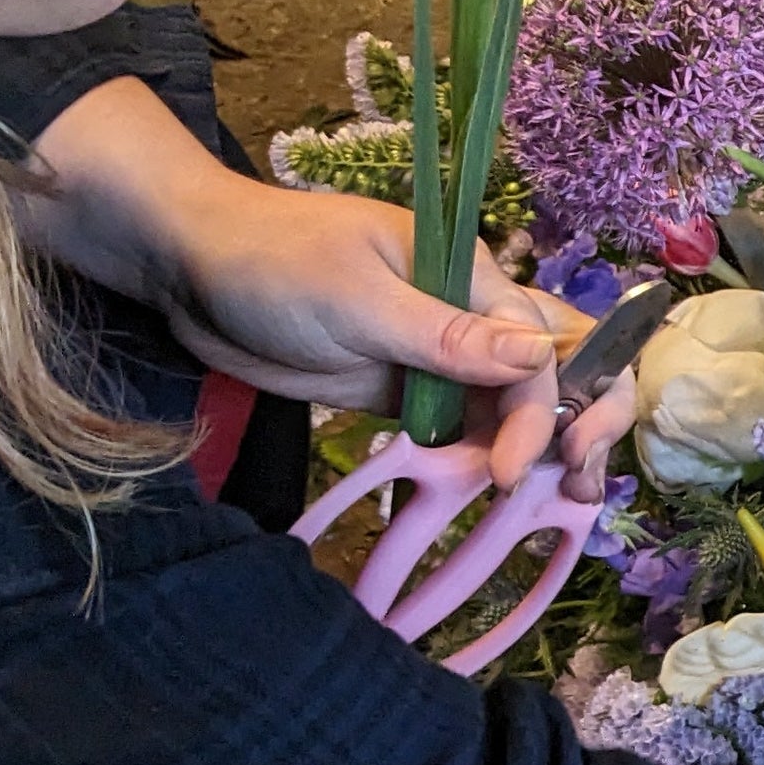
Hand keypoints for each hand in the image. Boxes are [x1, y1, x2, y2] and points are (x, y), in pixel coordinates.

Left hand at [18, 79, 636, 497]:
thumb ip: (447, 337)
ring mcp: (436, 358)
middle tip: (575, 487)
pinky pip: (459, 429)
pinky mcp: (403, 391)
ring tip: (558, 502)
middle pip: (545, 375)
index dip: (544, 409)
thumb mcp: (359, 298)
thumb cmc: (273, 262)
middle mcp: (466, 317)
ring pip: (507, 409)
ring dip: (534, 452)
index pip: (537, 349)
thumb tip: (539, 358)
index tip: (517, 465)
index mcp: (470, 278)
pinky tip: (490, 494)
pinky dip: (481, 459)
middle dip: (573, 427)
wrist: (188, 268)